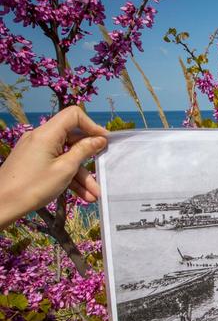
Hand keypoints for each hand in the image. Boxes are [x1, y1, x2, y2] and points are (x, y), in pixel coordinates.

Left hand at [0, 106, 107, 228]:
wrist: (2, 204)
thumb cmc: (33, 186)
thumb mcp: (65, 169)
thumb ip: (84, 151)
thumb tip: (99, 139)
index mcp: (47, 134)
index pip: (73, 116)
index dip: (92, 126)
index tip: (105, 142)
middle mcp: (42, 138)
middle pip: (73, 140)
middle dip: (90, 159)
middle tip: (104, 172)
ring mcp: (37, 151)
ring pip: (67, 157)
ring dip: (82, 176)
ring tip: (94, 195)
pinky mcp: (34, 163)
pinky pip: (57, 165)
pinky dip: (70, 178)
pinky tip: (83, 196)